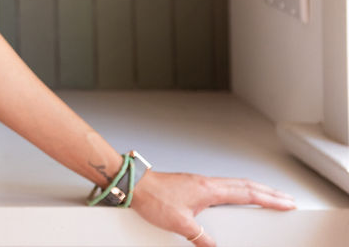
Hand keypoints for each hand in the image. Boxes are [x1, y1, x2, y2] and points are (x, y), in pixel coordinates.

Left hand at [130, 170, 296, 245]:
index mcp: (209, 189)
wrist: (134, 185)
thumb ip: (200, 237)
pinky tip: (235, 197)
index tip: (286, 202)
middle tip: (285, 198)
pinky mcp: (192, 185)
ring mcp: (199, 182)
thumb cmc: (152, 197)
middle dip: (268, 192)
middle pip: (245, 186)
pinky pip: (222, 187)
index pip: (247, 194)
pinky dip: (236, 190)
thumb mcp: (180, 224)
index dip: (270, 199)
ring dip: (253, 190)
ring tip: (267, 197)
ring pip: (234, 184)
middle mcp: (206, 183)